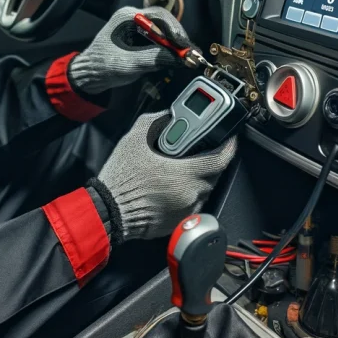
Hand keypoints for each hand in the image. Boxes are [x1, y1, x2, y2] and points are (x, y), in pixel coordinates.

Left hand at [69, 6, 193, 95]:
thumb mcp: (128, 63)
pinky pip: (160, 42)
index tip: (183, 44)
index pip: (158, 15)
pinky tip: (177, 59)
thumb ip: (153, 58)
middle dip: (178, 39)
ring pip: (164, 33)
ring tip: (188, 58)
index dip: (174, 29)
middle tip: (190, 53)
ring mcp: (139, 30)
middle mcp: (134, 19)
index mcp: (127, 16)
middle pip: (164, 23)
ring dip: (176, 46)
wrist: (89, 75)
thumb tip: (179, 59)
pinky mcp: (141, 41)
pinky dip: (169, 51)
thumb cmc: (102, 66)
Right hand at [90, 111, 236, 242]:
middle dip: (211, 160)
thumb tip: (170, 115)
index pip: (220, 159)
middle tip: (202, 149)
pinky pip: (192, 204)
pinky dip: (188, 192)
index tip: (229, 138)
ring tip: (182, 167)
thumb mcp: (136, 137)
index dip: (229, 146)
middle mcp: (190, 194)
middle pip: (214, 174)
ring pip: (204, 190)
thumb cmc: (121, 178)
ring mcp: (186, 210)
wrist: (108, 209)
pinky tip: (172, 185)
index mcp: (184, 174)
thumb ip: (158, 120)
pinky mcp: (178, 221)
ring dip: (199, 177)